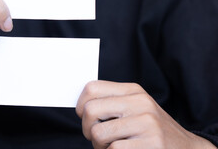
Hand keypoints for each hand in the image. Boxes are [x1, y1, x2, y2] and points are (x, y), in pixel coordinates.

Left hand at [76, 81, 215, 148]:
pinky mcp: (151, 144)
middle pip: (90, 110)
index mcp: (133, 91)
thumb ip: (112, 103)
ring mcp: (147, 123)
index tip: (83, 116)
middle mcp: (140, 103)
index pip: (92, 88)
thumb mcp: (135, 108)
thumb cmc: (151, 129)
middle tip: (96, 137)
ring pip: (98, 133)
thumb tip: (80, 106)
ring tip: (113, 145)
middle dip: (87, 128)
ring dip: (99, 145)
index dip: (80, 104)